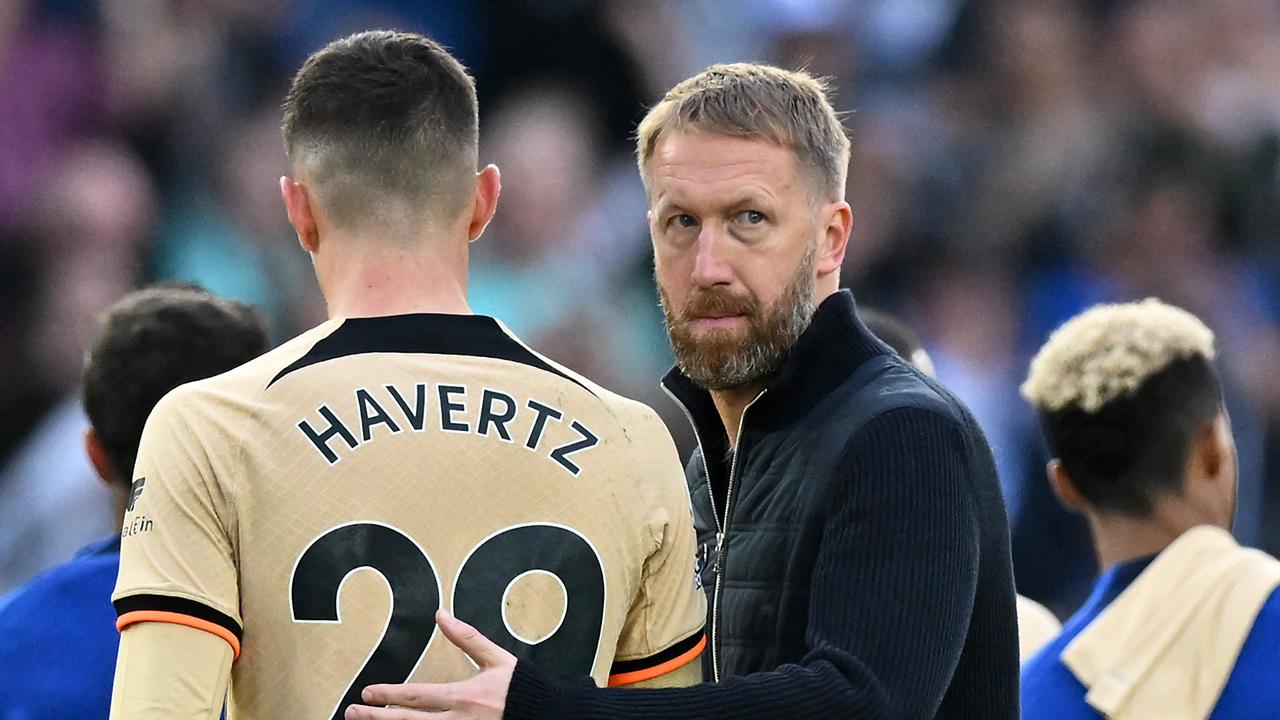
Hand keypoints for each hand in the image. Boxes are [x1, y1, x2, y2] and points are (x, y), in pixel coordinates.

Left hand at [345, 609, 516, 719]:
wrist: (552, 716)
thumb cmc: (525, 689)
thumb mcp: (498, 659)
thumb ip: (468, 638)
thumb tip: (442, 614)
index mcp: (464, 697)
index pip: (416, 696)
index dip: (388, 694)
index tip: (367, 692)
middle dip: (376, 718)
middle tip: (352, 712)